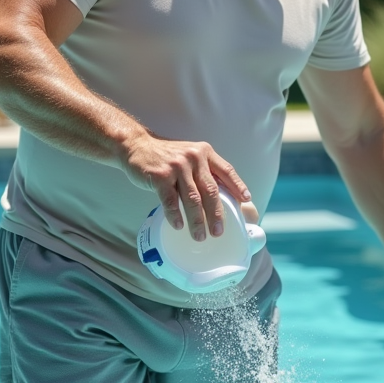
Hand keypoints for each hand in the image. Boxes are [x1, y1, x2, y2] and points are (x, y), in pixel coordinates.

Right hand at [122, 134, 250, 241]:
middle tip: (219, 231)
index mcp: (204, 152)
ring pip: (192, 199)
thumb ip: (204, 170)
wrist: (137, 145)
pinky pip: (170, 200)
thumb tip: (222, 196)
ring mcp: (177, 167)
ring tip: (200, 236)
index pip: (226, 170)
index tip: (246, 200)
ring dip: (197, 220)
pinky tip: (178, 226)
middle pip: (210, 190)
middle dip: (216, 213)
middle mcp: (193, 158)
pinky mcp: (160, 176)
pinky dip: (175, 215)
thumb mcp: (190, 155)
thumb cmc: (167, 156)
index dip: (237, 185)